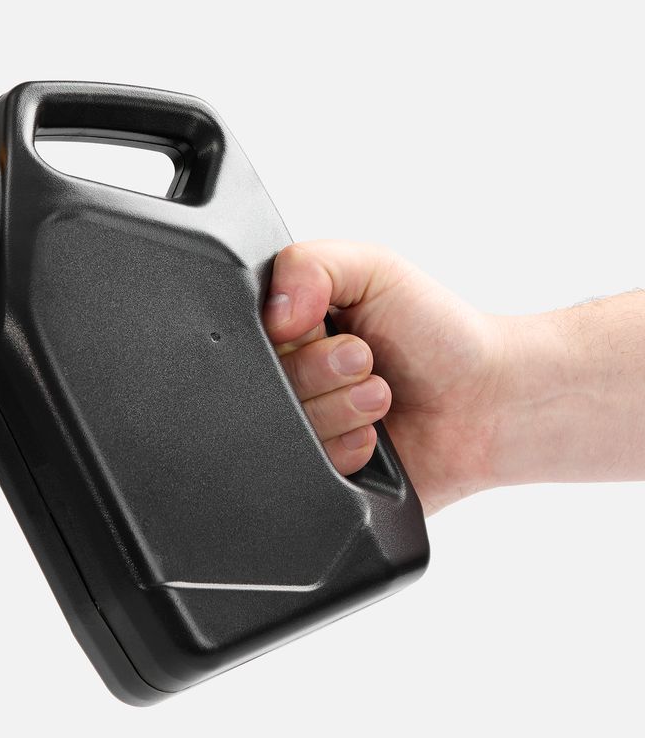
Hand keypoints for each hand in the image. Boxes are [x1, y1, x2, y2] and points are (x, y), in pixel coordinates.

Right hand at [263, 241, 504, 515]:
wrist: (488, 401)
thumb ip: (309, 264)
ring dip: (341, 410)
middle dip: (323, 370)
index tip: (325, 326)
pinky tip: (375, 437)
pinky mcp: (324, 474)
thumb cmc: (438, 332)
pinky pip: (309, 469)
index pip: (249, 334)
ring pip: (285, 430)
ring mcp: (306, 428)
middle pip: (262, 386)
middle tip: (366, 360)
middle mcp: (292, 379)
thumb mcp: (374, 269)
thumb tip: (272, 310)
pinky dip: (347, 450)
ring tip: (381, 397)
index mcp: (291, 329)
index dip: (288, 333)